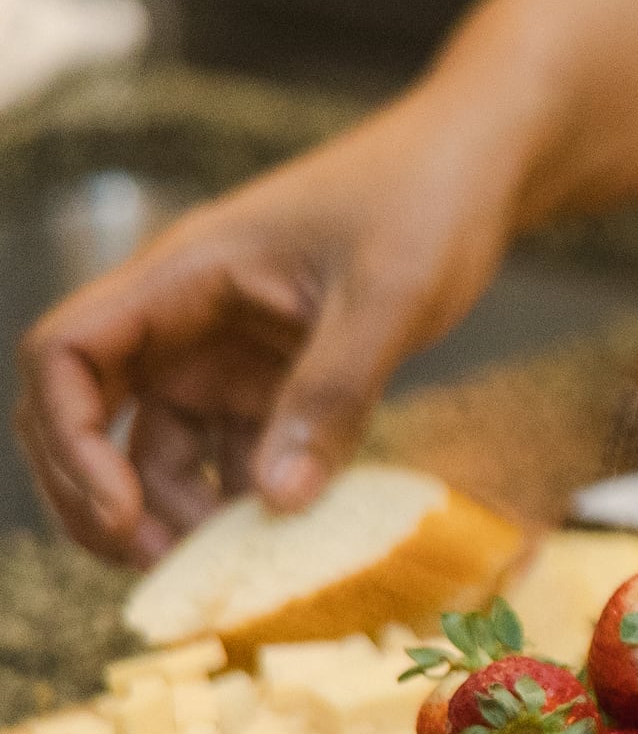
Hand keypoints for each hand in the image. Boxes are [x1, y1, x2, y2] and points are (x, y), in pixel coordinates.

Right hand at [16, 99, 525, 560]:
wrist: (478, 166)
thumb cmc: (426, 201)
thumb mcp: (389, 295)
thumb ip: (335, 392)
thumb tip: (277, 502)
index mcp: (182, 273)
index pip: (63, 353)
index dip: (68, 439)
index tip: (118, 510)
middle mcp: (183, 315)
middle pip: (85, 414)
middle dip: (101, 495)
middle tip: (161, 567)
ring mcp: (221, 348)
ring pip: (156, 445)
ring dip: (175, 508)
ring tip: (229, 567)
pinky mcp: (269, 375)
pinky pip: (226, 447)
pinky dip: (237, 495)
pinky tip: (278, 539)